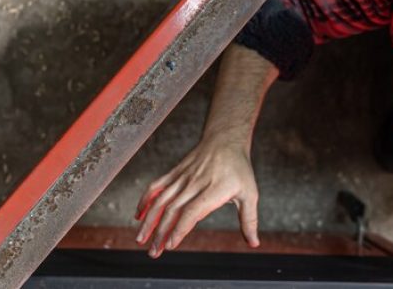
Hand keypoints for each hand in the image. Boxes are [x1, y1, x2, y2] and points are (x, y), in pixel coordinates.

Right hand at [135, 139, 259, 257]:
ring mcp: (182, 177)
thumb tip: (254, 243)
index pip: (192, 212)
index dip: (179, 229)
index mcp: (213, 190)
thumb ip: (249, 220)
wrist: (225, 139)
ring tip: (140, 239)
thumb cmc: (239, 168)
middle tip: (153, 253)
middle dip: (160, 233)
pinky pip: (157, 186)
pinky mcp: (175, 172)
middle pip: (172, 210)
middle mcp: (194, 184)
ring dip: (149, 221)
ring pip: (161, 200)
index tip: (170, 245)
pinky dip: (145, 200)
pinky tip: (139, 215)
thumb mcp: (250, 193)